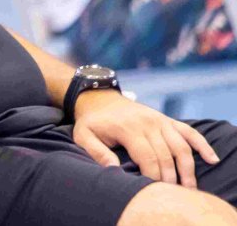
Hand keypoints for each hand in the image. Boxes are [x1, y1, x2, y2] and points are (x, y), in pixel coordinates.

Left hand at [73, 90, 219, 187]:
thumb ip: (96, 152)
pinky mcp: (167, 120)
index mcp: (128, 128)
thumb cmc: (92, 122)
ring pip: (180, 146)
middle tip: (172, 195)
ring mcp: (160, 120)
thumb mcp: (83, 135)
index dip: (153, 176)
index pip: (147, 157)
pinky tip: (211, 159)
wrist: (100, 99)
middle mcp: (148, 123)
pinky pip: (189, 132)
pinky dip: (202, 145)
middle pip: (166, 155)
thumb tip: (113, 169)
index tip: (154, 191)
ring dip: (187, 168)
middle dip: (171, 177)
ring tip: (190, 188)